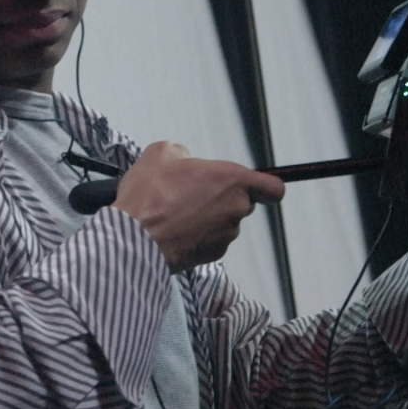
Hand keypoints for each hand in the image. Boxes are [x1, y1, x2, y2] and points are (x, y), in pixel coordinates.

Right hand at [114, 141, 285, 272]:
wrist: (134, 238)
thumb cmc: (149, 197)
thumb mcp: (159, 154)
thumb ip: (181, 153)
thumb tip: (183, 160)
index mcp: (232, 180)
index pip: (273, 188)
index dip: (265, 187)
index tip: (256, 186)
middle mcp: (235, 208)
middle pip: (243, 203)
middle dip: (223, 198)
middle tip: (194, 193)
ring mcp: (226, 235)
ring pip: (226, 223)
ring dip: (208, 218)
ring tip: (176, 213)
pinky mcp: (212, 255)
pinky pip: (211, 241)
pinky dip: (198, 237)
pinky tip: (174, 230)